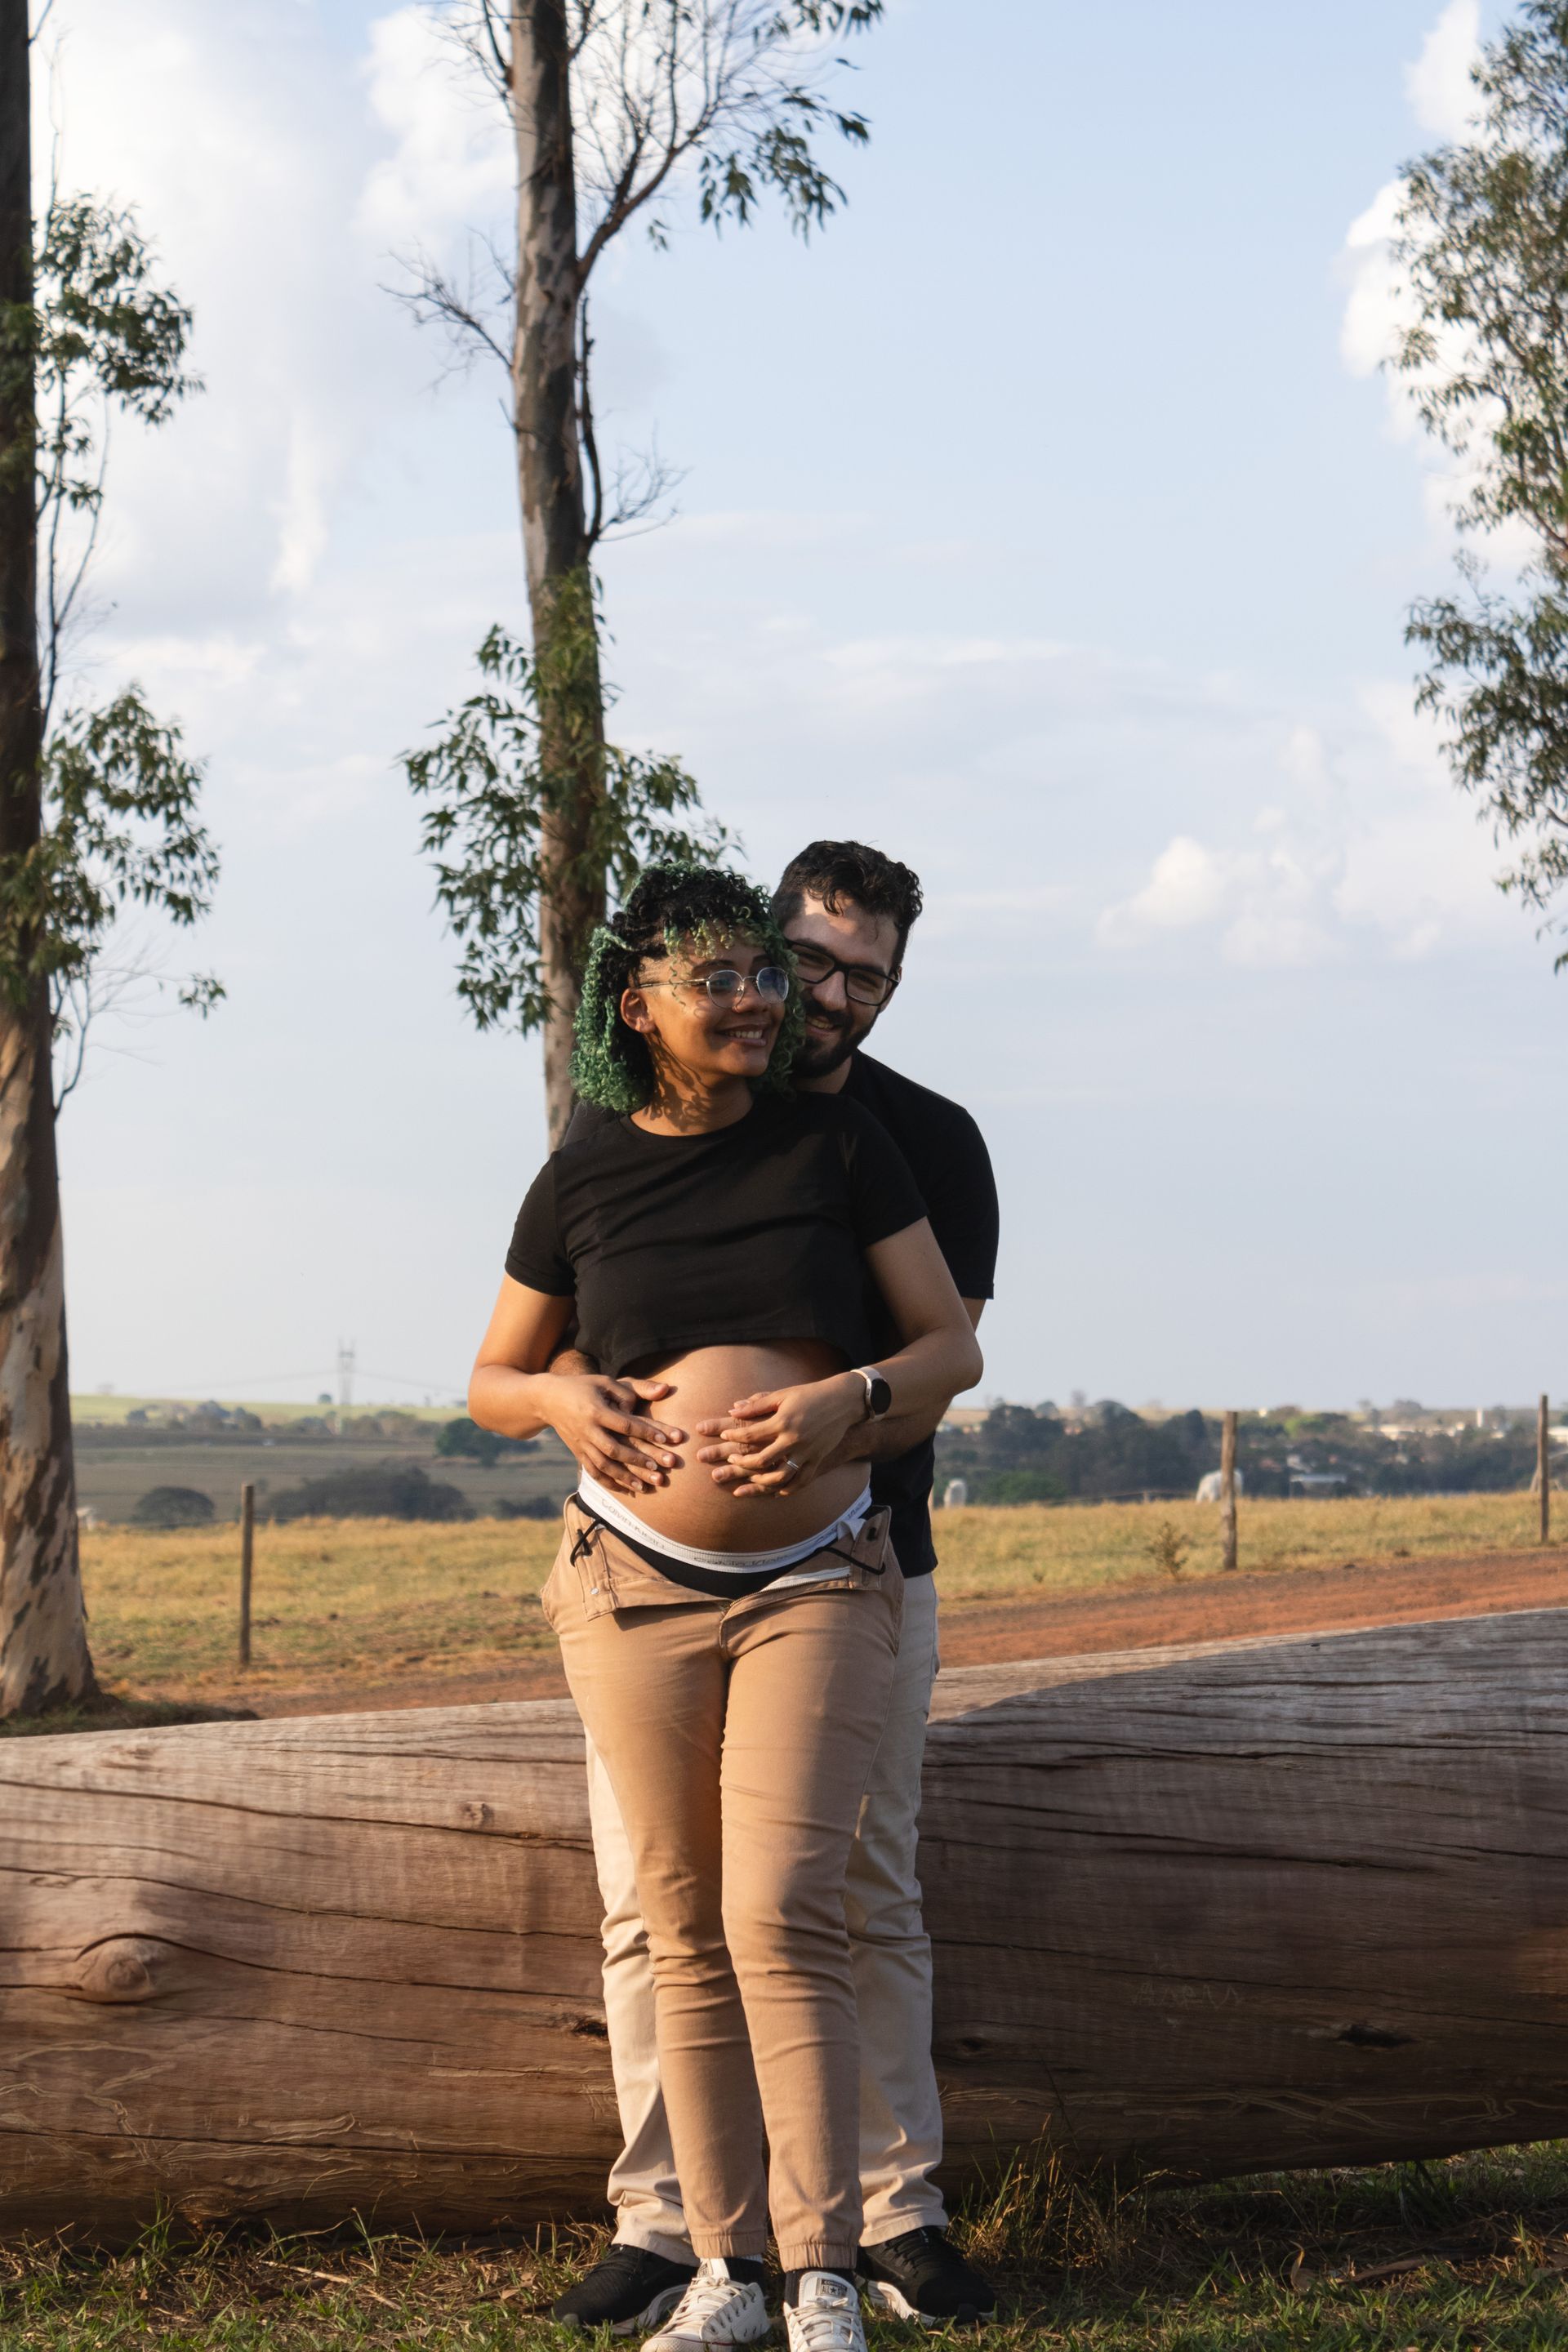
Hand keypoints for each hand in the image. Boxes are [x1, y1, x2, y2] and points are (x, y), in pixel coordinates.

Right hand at [542, 1374, 684, 1495]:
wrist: (548, 1399)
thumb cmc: (583, 1386)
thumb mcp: (606, 1381)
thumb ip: (634, 1388)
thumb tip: (664, 1391)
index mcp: (596, 1410)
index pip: (625, 1424)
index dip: (646, 1432)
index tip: (666, 1439)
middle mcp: (587, 1430)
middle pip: (615, 1449)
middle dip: (638, 1460)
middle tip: (660, 1468)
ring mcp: (581, 1444)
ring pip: (604, 1465)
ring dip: (625, 1477)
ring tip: (646, 1485)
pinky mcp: (578, 1453)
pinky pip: (593, 1472)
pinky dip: (609, 1482)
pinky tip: (625, 1490)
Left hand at [694, 1374, 861, 1498]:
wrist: (843, 1401)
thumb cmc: (810, 1394)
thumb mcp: (783, 1395)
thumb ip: (757, 1404)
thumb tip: (732, 1410)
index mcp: (783, 1421)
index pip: (750, 1435)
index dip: (733, 1436)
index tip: (723, 1435)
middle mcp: (794, 1440)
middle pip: (761, 1460)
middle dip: (741, 1463)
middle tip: (730, 1460)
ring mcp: (807, 1452)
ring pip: (780, 1476)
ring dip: (761, 1481)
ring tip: (749, 1480)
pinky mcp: (817, 1459)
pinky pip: (801, 1481)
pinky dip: (788, 1489)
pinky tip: (776, 1492)